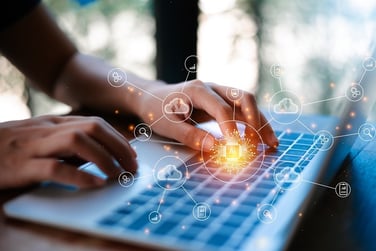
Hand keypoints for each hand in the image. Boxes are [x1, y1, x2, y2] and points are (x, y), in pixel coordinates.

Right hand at [0, 115, 136, 188]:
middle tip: (132, 167)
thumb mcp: (43, 139)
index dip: (118, 139)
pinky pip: (55, 168)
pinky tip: (95, 184)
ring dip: (104, 159)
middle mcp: (48, 129)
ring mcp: (35, 145)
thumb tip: (101, 155)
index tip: (132, 156)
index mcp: (54, 123)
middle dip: (119, 147)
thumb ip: (68, 144)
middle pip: (93, 129)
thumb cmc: (11, 147)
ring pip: (78, 142)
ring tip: (118, 175)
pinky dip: (79, 176)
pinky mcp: (22, 165)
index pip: (96, 124)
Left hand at [136, 80, 277, 150]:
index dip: (231, 129)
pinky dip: (254, 124)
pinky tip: (261, 139)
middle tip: (263, 144)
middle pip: (243, 98)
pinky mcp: (221, 103)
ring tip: (272, 144)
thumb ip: (190, 136)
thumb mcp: (168, 126)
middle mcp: (212, 88)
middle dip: (256, 121)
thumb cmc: (158, 111)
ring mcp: (219, 94)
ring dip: (261, 123)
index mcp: (197, 91)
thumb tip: (216, 147)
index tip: (237, 148)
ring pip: (248, 104)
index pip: (221, 109)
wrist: (152, 98)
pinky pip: (242, 111)